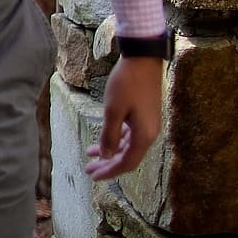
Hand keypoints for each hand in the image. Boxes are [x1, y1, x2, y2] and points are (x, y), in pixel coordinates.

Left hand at [86, 55, 162, 178]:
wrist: (143, 60)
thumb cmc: (126, 84)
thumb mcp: (113, 111)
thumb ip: (109, 136)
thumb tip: (107, 157)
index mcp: (144, 136)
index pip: (126, 163)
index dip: (110, 171)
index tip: (93, 176)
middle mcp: (149, 134)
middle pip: (127, 157)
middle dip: (108, 164)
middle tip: (88, 170)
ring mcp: (148, 125)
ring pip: (127, 146)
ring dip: (110, 152)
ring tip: (90, 155)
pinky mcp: (144, 116)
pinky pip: (129, 135)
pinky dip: (116, 139)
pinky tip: (103, 140)